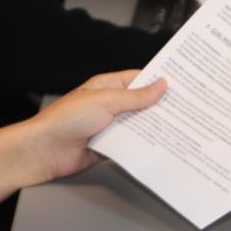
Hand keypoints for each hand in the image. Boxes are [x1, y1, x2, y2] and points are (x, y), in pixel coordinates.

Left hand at [17, 71, 166, 184]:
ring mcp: (109, 126)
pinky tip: (159, 147)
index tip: (180, 84)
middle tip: (186, 109)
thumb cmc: (65, 119)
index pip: (139, 80)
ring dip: (153, 128)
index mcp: (108, 86)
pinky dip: (143, 146)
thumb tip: (160, 85)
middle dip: (160, 107)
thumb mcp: (105, 101)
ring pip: (138, 125)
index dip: (159, 81)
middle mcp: (110, 105)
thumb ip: (135, 97)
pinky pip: (131, 145)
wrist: (44, 150)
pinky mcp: (109, 147)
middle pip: (142, 104)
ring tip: (179, 129)